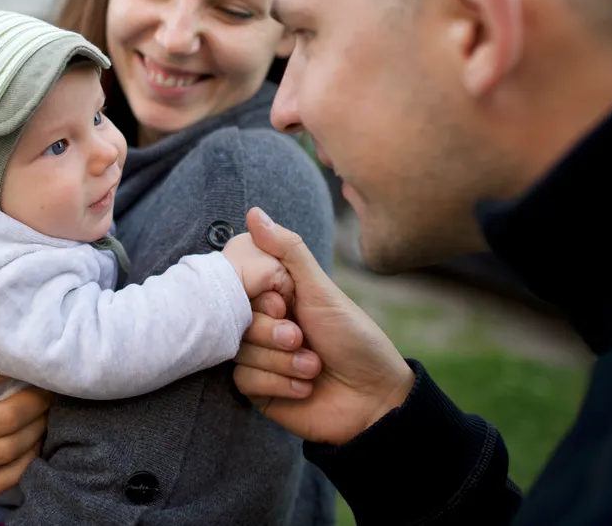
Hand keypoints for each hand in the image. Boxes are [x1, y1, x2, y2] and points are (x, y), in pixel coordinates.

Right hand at [233, 208, 414, 445]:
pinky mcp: (259, 389)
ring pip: (240, 350)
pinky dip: (279, 383)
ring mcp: (260, 356)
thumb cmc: (354, 339)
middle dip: (274, 333)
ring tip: (313, 367)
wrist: (374, 400)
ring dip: (282, 361)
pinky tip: (305, 386)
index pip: (241, 286)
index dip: (262, 298)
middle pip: (237, 319)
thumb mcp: (322, 291)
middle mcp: (264, 323)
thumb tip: (253, 212)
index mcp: (277, 296)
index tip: (287, 305)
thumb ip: (287, 251)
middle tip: (302, 338)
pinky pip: (245, 380)